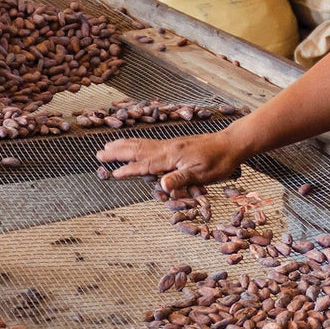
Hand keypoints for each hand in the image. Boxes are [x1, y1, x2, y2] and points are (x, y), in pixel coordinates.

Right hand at [95, 129, 245, 190]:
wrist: (231, 144)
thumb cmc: (218, 161)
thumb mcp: (202, 174)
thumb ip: (180, 179)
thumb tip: (162, 185)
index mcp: (172, 156)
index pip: (145, 164)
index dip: (128, 170)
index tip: (111, 174)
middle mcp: (168, 148)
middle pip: (138, 149)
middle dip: (117, 152)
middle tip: (98, 153)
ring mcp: (171, 144)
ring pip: (142, 144)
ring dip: (124, 145)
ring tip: (109, 146)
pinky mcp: (176, 144)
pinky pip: (150, 143)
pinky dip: (137, 143)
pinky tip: (134, 145)